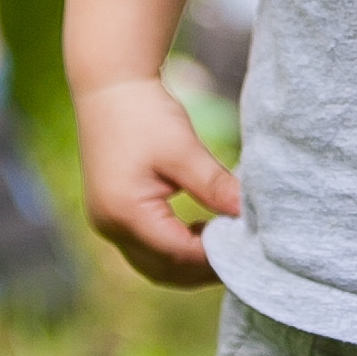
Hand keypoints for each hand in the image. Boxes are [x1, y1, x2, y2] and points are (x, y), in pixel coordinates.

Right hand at [75, 77, 240, 286]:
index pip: (180, 255)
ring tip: (225, 245)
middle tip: (242, 257)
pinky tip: (201, 230)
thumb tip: (247, 215)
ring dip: (188, 263)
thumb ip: (215, 186)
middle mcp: (110, 226)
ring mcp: (107, 223)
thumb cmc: (144, 113)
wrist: (108, 86)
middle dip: (203, 269)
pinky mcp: (111, 214)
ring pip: (154, 264)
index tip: (249, 250)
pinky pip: (145, 248)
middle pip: (165, 269)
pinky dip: (174, 249)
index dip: (216, 258)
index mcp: (125, 213)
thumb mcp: (184, 149)